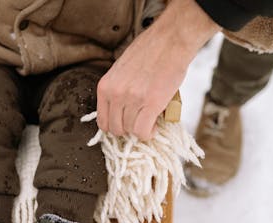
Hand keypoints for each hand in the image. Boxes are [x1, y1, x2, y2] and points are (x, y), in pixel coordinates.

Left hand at [96, 0, 219, 140]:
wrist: (170, 40)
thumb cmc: (149, 51)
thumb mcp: (122, 71)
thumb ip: (118, 90)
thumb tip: (122, 113)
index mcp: (105, 86)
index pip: (102, 121)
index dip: (115, 126)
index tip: (126, 124)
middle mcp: (115, 94)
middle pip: (116, 129)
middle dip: (129, 129)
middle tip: (140, 122)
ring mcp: (132, 99)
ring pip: (131, 131)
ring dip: (141, 129)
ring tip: (150, 120)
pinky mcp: (151, 103)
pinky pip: (143, 131)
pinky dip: (149, 133)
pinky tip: (155, 126)